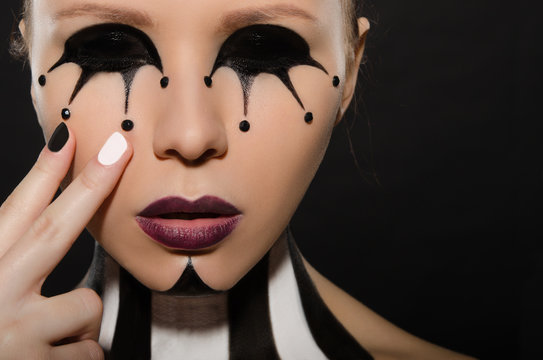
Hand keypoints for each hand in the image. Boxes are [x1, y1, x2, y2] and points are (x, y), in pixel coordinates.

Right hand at [0, 123, 131, 358]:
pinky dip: (78, 356)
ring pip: (86, 307)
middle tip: (121, 148)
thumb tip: (36, 230)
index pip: (14, 212)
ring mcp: (18, 332)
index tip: (68, 137)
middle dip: (91, 185)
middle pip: (53, 230)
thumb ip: (8, 258)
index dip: (43, 173)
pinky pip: (89, 352)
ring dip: (78, 324)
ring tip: (46, 341)